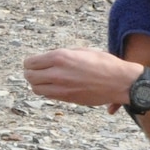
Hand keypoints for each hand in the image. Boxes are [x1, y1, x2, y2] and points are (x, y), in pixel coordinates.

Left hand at [23, 48, 141, 111]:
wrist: (119, 81)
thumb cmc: (104, 63)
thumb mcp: (81, 51)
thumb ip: (62, 55)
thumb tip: (48, 59)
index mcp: (60, 57)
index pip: (30, 63)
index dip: (29, 63)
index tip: (32, 63)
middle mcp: (58, 73)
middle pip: (29, 76)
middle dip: (30, 73)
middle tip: (34, 71)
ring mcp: (62, 88)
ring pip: (36, 89)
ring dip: (36, 83)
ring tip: (43, 79)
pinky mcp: (67, 98)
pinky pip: (48, 95)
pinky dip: (47, 90)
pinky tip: (54, 85)